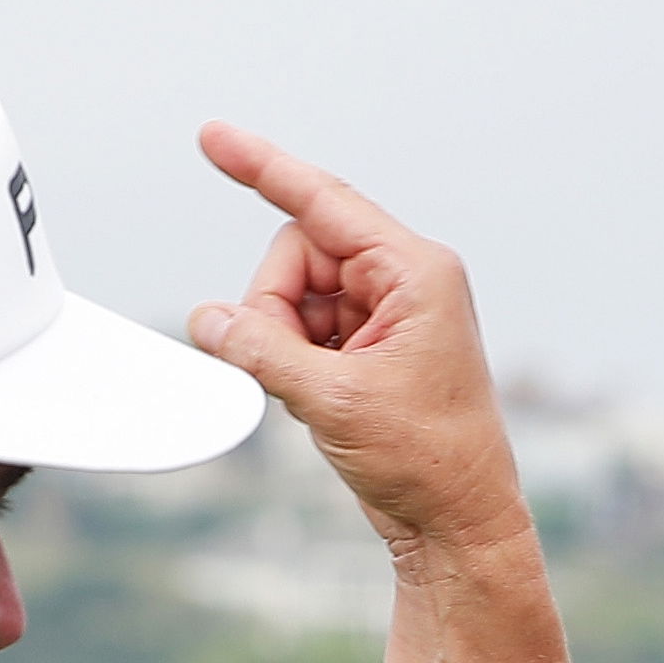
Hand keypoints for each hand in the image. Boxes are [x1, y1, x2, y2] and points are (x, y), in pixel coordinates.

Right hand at [191, 124, 529, 568]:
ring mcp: (387, 314)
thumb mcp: (332, 401)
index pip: (323, 201)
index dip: (263, 168)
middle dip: (274, 307)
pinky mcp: (370, 347)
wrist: (457, 524)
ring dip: (282, 341)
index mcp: (415, 272)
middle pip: (298, 255)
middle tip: (288, 368)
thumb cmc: (426, 461)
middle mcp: (404, 281)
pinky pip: (303, 330)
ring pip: (295, 297)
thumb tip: (205, 319)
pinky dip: (292, 360)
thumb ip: (261, 352)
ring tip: (316, 395)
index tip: (212, 138)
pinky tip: (316, 400)